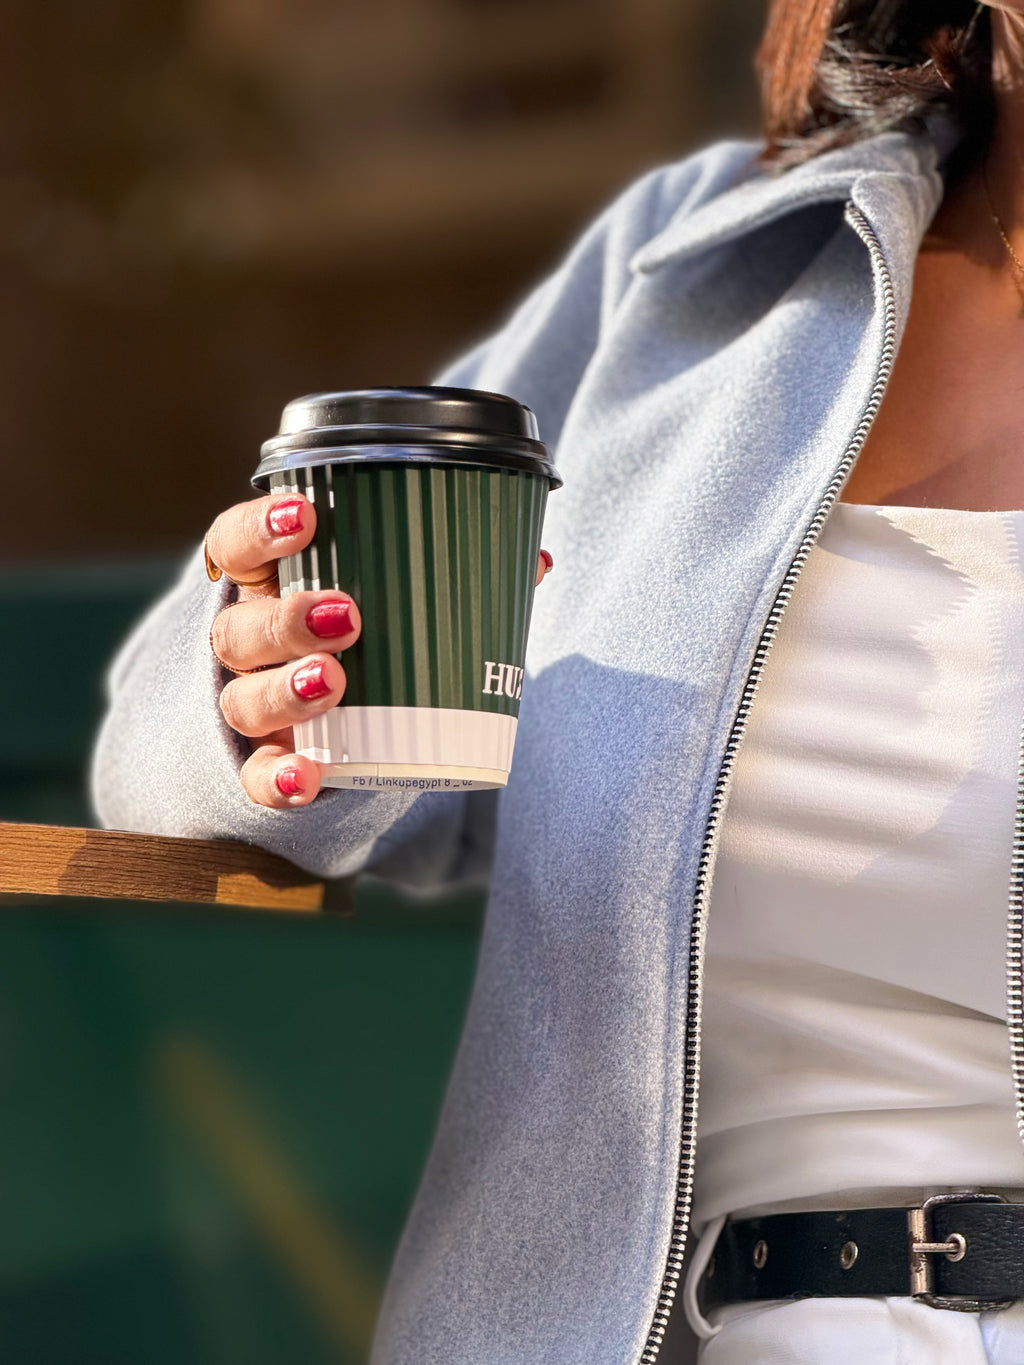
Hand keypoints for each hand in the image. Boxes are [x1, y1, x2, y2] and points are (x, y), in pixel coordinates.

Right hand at [206, 493, 553, 809]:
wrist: (330, 721)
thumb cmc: (364, 635)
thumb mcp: (389, 599)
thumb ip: (454, 577)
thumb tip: (535, 560)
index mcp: (269, 585)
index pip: (235, 546)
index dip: (259, 530)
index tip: (306, 516)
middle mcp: (248, 643)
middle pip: (242, 629)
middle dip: (290, 619)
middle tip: (348, 614)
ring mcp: (252, 706)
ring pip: (245, 700)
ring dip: (286, 691)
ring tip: (337, 681)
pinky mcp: (268, 764)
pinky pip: (259, 777)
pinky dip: (280, 779)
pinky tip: (308, 776)